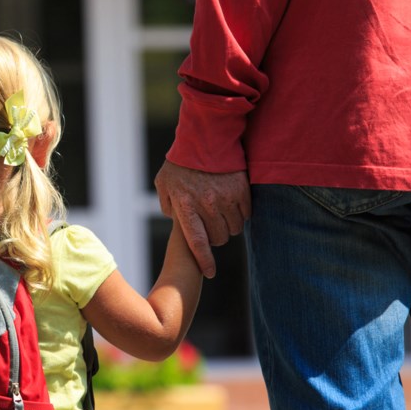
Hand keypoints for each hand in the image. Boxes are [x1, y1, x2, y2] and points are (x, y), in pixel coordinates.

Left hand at [154, 160, 250, 278]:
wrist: (205, 136)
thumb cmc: (181, 162)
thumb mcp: (164, 183)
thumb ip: (166, 204)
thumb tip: (173, 218)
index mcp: (186, 206)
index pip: (197, 242)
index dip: (204, 260)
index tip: (209, 273)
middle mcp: (207, 205)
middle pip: (219, 238)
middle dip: (215, 237)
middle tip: (211, 226)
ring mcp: (226, 198)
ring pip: (235, 228)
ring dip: (229, 226)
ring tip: (221, 213)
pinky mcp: (242, 190)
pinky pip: (247, 214)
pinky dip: (241, 214)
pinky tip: (233, 204)